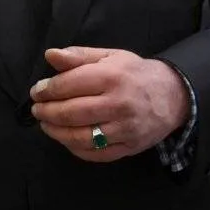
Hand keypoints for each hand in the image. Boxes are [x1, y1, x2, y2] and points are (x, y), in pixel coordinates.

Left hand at [30, 47, 188, 161]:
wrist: (173, 95)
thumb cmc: (134, 73)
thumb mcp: (109, 56)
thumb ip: (78, 56)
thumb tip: (50, 55)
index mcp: (112, 77)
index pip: (70, 85)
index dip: (47, 89)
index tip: (37, 92)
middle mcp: (119, 104)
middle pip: (72, 113)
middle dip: (47, 112)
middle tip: (37, 110)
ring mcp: (126, 129)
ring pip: (82, 137)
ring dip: (56, 133)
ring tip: (46, 125)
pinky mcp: (130, 148)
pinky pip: (96, 154)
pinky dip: (76, 149)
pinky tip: (66, 139)